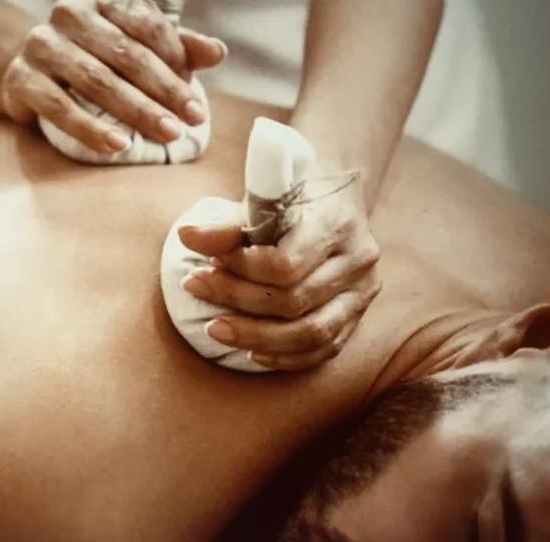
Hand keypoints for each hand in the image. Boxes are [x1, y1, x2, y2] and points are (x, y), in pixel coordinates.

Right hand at [0, 0, 225, 153]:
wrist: (28, 70)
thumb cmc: (96, 56)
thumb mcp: (137, 45)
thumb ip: (178, 46)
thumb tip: (219, 52)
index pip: (147, 23)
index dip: (176, 59)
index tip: (195, 96)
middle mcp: (69, 12)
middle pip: (125, 53)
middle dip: (164, 90)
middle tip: (192, 120)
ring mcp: (41, 43)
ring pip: (96, 80)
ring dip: (135, 111)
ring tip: (165, 134)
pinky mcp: (20, 77)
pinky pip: (59, 106)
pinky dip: (90, 128)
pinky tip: (118, 146)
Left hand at [177, 184, 381, 370]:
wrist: (336, 194)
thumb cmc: (293, 193)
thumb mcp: (263, 198)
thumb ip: (228, 224)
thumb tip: (186, 237)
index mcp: (337, 221)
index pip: (285, 264)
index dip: (241, 270)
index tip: (209, 261)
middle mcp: (358, 258)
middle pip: (294, 301)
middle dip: (237, 300)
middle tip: (196, 288)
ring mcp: (363, 291)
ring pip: (311, 333)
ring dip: (256, 337)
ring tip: (215, 328)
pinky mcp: (358, 314)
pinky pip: (324, 349)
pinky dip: (285, 356)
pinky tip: (251, 351)